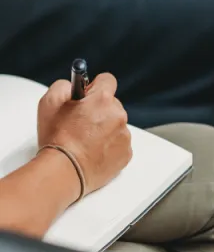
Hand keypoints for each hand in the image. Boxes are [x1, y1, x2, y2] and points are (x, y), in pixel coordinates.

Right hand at [37, 73, 131, 197]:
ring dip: (104, 128)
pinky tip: (93, 151)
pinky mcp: (126, 153)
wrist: (64, 172)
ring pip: (116, 124)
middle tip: (81, 122)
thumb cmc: (57, 139)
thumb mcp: (49, 103)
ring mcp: (124, 135)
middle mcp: (118, 115)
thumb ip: (63, 86)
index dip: (95, 86)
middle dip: (99, 110)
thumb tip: (73, 85)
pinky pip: (119, 143)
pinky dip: (109, 146)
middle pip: (112, 104)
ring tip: (85, 141)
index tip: (88, 94)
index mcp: (103, 99)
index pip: (107, 80)